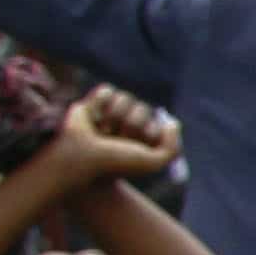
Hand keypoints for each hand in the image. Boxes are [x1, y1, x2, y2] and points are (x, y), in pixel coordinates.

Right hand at [44, 85, 178, 184]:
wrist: (82, 160)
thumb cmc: (117, 163)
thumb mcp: (154, 162)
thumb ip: (173, 147)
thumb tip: (171, 122)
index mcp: (142, 138)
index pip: (158, 123)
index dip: (148, 134)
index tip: (135, 149)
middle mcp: (126, 125)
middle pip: (141, 108)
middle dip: (130, 125)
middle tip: (115, 140)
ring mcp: (108, 114)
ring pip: (125, 98)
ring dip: (114, 115)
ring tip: (102, 131)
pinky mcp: (91, 104)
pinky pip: (107, 91)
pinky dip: (100, 102)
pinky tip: (92, 118)